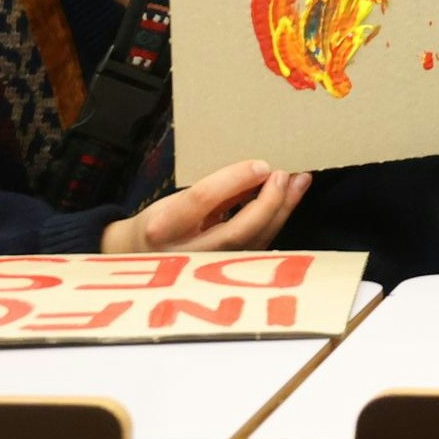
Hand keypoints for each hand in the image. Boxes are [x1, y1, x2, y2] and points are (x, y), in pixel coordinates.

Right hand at [103, 159, 312, 254]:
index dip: (234, 180)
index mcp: (163, 227)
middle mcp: (185, 253)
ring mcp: (206, 269)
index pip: (202, 199)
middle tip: (285, 174)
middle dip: (268, 202)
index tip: (262, 164)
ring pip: (254, 242)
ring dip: (281, 211)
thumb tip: (258, 171)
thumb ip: (213, 191)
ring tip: (299, 183)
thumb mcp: (174, 201)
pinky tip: (288, 201)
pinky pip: (256, 247)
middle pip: (237, 230)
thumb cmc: (159, 223)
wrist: (138, 259)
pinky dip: (276, 223)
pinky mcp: (224, 274)